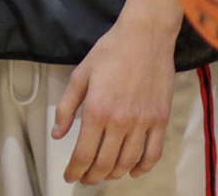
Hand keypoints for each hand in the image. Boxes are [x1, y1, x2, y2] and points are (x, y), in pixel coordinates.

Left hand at [52, 11, 178, 182]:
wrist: (145, 37)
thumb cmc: (110, 52)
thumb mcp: (80, 75)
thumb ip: (66, 107)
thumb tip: (57, 133)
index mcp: (97, 110)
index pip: (84, 153)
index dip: (75, 170)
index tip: (69, 176)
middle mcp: (120, 121)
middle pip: (105, 162)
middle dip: (92, 176)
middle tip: (85, 179)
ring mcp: (143, 122)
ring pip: (128, 162)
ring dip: (114, 174)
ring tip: (104, 175)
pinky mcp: (160, 120)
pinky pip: (153, 153)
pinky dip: (143, 167)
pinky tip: (133, 170)